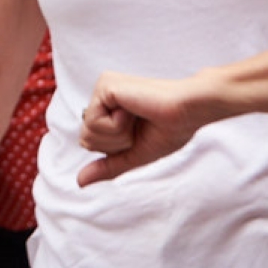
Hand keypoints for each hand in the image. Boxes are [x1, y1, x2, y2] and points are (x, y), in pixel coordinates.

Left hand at [76, 70, 210, 184]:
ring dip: (118, 135)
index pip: (89, 142)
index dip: (115, 148)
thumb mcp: (133, 154)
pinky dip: (117, 125)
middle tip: (138, 127)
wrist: (188, 113)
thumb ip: (108, 166)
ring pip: (87, 131)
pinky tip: (133, 110)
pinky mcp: (105, 84)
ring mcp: (102, 89)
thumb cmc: (168, 131)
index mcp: (107, 111)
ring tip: (137, 117)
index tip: (137, 135)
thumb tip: (79, 182)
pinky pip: (94, 121)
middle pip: (85, 138)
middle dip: (115, 143)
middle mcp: (101, 98)